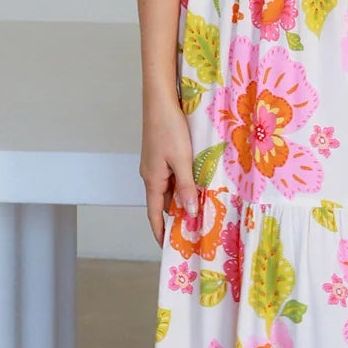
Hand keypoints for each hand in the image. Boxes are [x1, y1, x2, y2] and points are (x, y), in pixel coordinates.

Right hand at [140, 90, 199, 246]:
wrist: (160, 101)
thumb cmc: (169, 129)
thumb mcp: (182, 160)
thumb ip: (187, 187)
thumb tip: (190, 212)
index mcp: (152, 180)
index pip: (155, 213)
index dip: (160, 231)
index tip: (166, 246)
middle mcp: (150, 175)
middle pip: (162, 203)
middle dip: (174, 218)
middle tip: (190, 232)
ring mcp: (154, 164)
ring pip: (168, 189)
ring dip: (179, 201)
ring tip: (196, 212)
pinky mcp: (160, 154)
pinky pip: (170, 176)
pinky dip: (181, 186)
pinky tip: (194, 186)